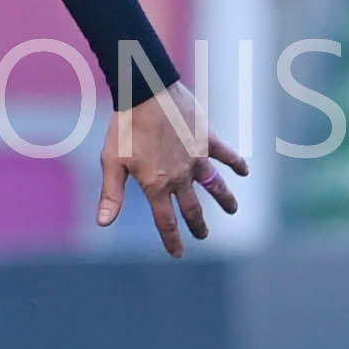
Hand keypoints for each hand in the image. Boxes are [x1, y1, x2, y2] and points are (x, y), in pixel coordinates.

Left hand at [97, 80, 247, 257]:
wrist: (145, 94)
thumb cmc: (124, 128)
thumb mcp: (111, 162)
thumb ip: (111, 195)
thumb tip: (104, 224)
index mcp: (156, 185)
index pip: (166, 221)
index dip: (172, 240)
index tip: (178, 254)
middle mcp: (180, 177)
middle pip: (192, 208)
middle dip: (198, 225)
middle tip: (203, 236)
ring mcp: (196, 159)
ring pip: (216, 185)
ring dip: (225, 199)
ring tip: (233, 210)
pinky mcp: (207, 139)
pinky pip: (226, 154)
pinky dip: (237, 163)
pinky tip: (245, 171)